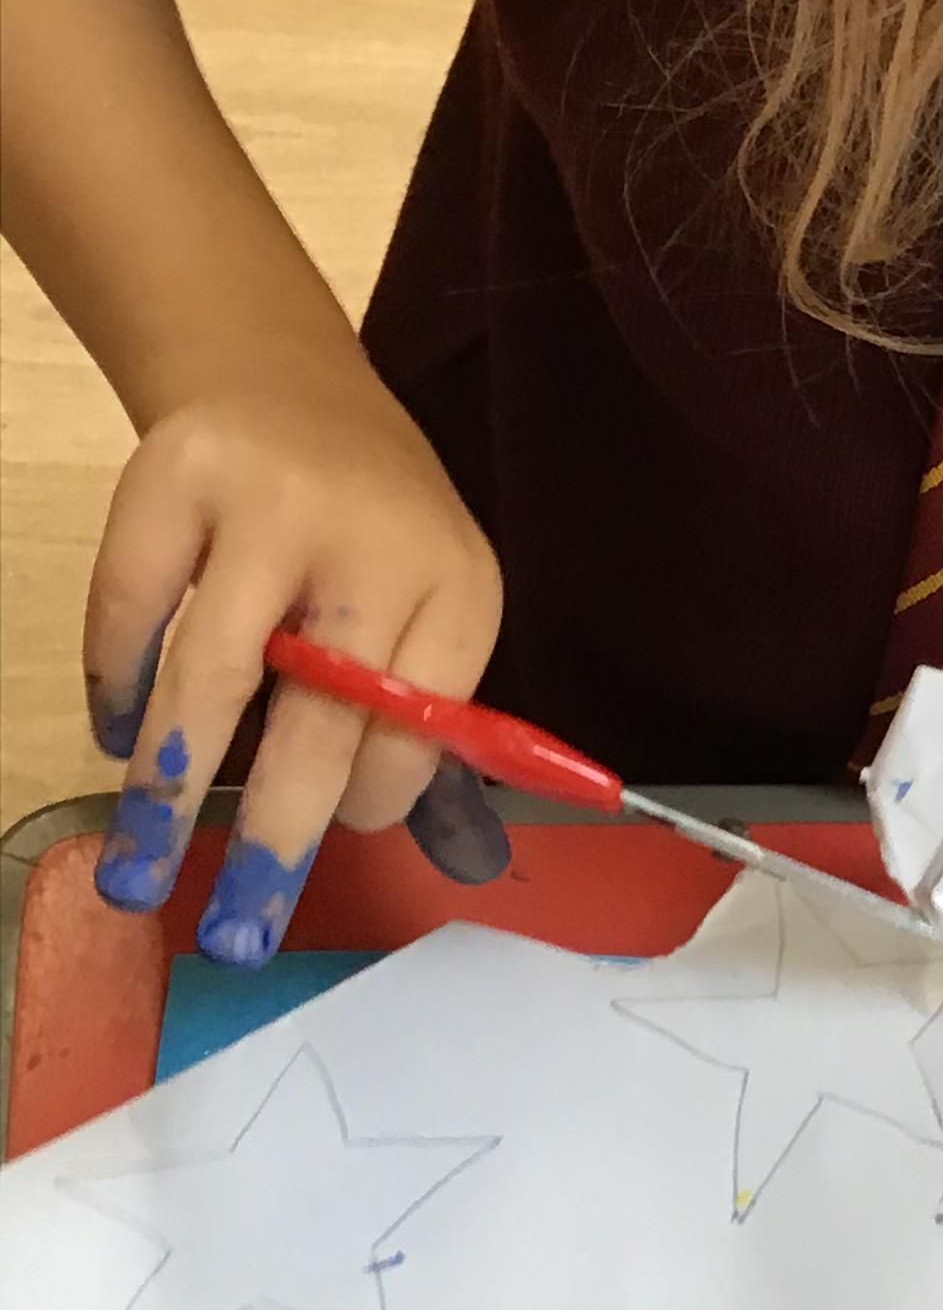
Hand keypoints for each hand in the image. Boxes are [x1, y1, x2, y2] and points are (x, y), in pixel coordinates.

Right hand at [84, 360, 508, 964]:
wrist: (287, 379)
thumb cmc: (368, 523)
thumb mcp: (429, 597)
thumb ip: (420, 714)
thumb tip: (442, 855)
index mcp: (458, 584)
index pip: (424, 721)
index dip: (375, 791)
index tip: (335, 839)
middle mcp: (376, 543)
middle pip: (324, 715)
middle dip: (277, 834)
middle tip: (237, 930)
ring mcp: (272, 507)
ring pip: (213, 677)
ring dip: (169, 790)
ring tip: (138, 871)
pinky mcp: (175, 481)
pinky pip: (132, 614)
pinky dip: (116, 688)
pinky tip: (117, 734)